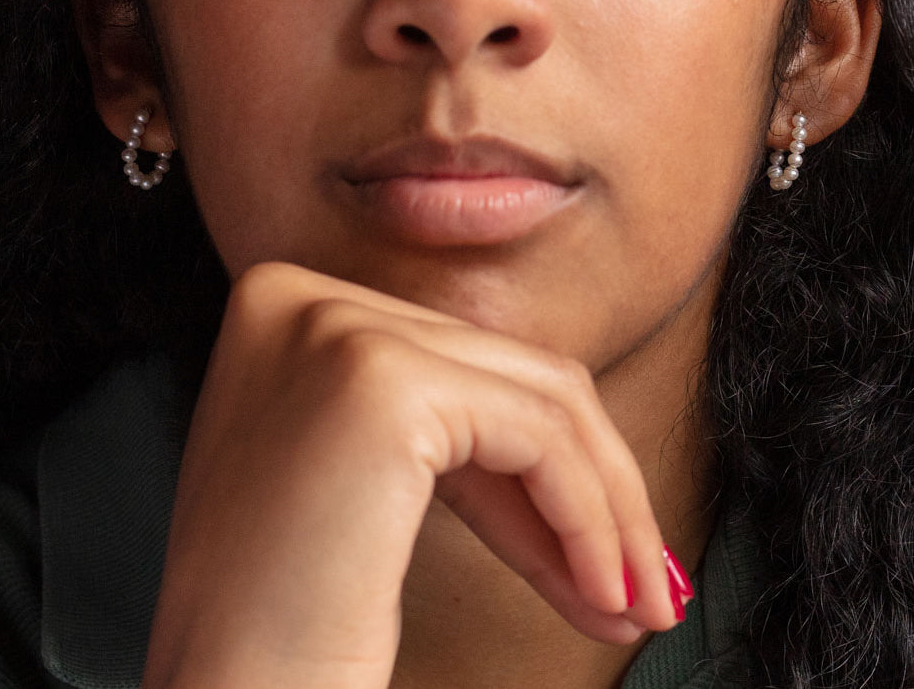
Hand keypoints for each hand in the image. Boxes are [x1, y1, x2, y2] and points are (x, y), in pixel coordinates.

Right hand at [141, 263, 682, 688]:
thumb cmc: (284, 617)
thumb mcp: (362, 476)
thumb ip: (445, 423)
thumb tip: (580, 442)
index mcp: (278, 306)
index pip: (453, 362)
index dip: (533, 462)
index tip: (591, 549)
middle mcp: (297, 297)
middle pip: (501, 371)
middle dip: (585, 485)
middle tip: (635, 581)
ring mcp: (335, 329)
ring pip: (538, 395)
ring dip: (603, 506)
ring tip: (630, 598)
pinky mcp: (383, 381)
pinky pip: (538, 435)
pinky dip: (587, 514)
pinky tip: (599, 589)